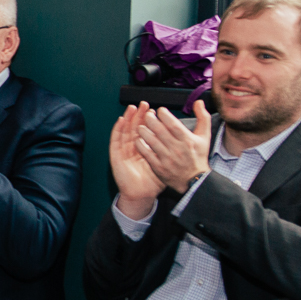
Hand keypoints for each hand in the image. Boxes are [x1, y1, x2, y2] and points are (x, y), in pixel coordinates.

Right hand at [110, 103, 163, 218]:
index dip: (149, 120)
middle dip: (139, 115)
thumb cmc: (153, 182)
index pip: (147, 131)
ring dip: (128, 119)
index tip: (156, 110)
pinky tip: (120, 121)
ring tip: (133, 108)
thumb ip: (172, 152)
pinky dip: (117, 130)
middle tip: (145, 104)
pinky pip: (115, 141)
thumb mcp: (166, 164)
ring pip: (125, 131)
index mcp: (145, 149)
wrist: (142, 195)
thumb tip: (185, 142)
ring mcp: (124, 151)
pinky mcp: (116, 156)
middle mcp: (133, 148)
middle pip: (135, 128)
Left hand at [134, 100, 211, 193]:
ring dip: (143, 130)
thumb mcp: (204, 137)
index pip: (172, 123)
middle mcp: (177, 148)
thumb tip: (198, 102)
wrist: (195, 181)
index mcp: (187, 140)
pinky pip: (146, 153)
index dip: (163, 114)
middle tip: (147, 115)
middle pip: (159, 130)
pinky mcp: (159, 167)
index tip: (159, 110)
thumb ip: (203, 117)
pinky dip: (140, 144)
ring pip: (150, 140)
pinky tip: (139, 139)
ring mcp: (167, 158)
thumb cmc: (198, 156)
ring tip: (141, 126)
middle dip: (150, 119)